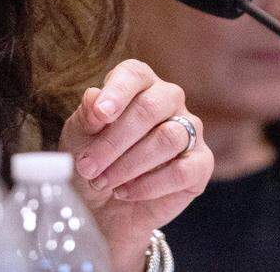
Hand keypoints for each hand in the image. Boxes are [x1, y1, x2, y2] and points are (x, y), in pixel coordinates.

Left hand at [58, 59, 212, 271]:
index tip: (100, 114)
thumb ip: (87, 115)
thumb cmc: (92, 158)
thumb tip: (94, 97)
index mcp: (138, 83)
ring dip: (129, 164)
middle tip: (88, 167)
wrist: (102, 205)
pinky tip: (124, 192)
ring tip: (102, 182)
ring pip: (168, 138)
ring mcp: (189, 130)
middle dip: (115, 140)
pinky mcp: (200, 164)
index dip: (117, 92)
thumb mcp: (79, 135)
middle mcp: (168, 100)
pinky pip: (183, 171)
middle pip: (150, 108)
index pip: (134, 74)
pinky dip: (149, 185)